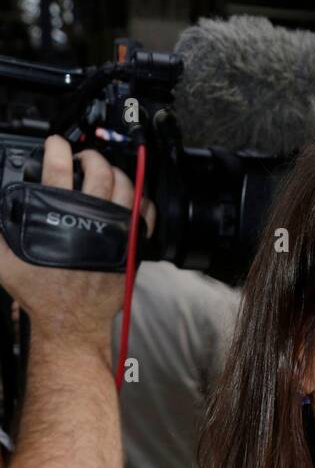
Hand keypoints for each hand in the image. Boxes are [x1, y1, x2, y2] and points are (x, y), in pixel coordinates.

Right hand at [0, 134, 154, 347]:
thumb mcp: (5, 261)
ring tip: (105, 173)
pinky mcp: (130, 248)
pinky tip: (131, 198)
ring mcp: (115, 234)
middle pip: (100, 171)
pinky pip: (146, 216)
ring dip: (116, 173)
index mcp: (59, 217)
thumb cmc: (41, 294)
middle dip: (90, 157)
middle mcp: (91, 221)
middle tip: (82, 159)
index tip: (55, 144)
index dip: (56, 148)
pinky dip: (142, 201)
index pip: (59, 168)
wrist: (70, 322)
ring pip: (126, 188)